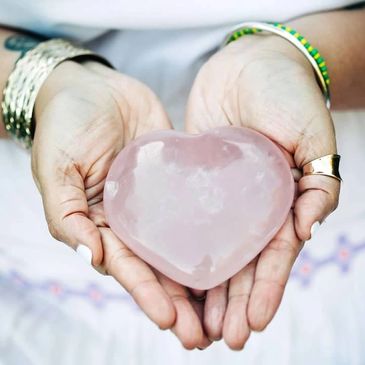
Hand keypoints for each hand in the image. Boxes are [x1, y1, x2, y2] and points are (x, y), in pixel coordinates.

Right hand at [32, 61, 209, 348]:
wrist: (92, 87)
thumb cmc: (66, 124)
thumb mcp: (56, 168)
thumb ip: (67, 214)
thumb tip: (90, 257)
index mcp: (101, 223)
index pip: (126, 267)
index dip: (147, 294)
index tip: (170, 321)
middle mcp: (132, 218)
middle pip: (158, 266)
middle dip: (180, 300)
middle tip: (205, 333)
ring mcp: (157, 199)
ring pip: (181, 244)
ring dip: (200, 276)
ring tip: (226, 306)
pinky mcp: (176, 178)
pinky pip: (196, 206)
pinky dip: (211, 229)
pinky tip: (234, 248)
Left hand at [185, 35, 339, 348]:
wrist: (251, 64)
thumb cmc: (288, 94)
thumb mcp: (313, 135)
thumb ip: (318, 182)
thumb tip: (310, 228)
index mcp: (280, 201)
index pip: (273, 256)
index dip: (266, 290)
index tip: (253, 323)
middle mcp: (249, 205)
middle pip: (240, 262)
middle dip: (232, 301)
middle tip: (217, 337)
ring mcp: (220, 194)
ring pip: (211, 248)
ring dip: (204, 286)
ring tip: (192, 321)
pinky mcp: (194, 179)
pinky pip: (184, 216)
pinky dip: (178, 245)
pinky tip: (167, 271)